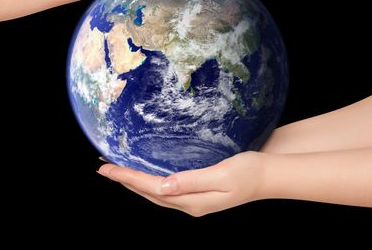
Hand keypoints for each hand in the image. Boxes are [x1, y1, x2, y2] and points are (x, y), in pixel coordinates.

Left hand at [98, 151, 263, 216]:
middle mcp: (188, 203)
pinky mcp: (196, 191)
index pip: (151, 188)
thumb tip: (163, 188)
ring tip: (117, 171)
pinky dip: (149, 181)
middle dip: (125, 181)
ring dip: (134, 181)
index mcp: (192, 200)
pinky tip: (145, 174)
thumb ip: (192, 182)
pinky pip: (165, 188)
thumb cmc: (248, 172)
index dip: (127, 178)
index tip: (106, 169)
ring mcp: (192, 200)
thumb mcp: (222, 176)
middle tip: (103, 168)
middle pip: (148, 192)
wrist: (267, 176)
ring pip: (154, 192)